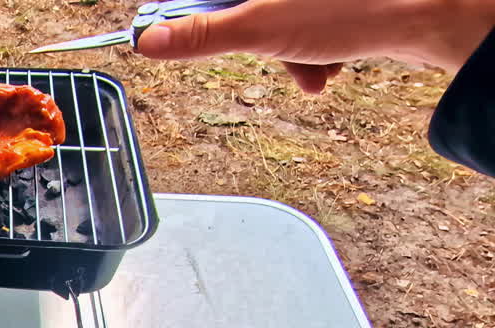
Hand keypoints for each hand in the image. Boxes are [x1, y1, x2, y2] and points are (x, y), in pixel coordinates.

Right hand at [136, 0, 494, 92]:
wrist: (430, 16)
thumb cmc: (353, 9)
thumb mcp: (260, 28)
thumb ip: (202, 35)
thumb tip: (150, 42)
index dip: (184, 13)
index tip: (167, 33)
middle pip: (236, 5)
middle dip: (251, 40)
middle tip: (264, 54)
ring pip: (273, 18)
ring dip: (285, 53)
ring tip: (309, 68)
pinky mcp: (331, 4)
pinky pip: (304, 24)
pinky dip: (311, 50)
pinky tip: (328, 65)